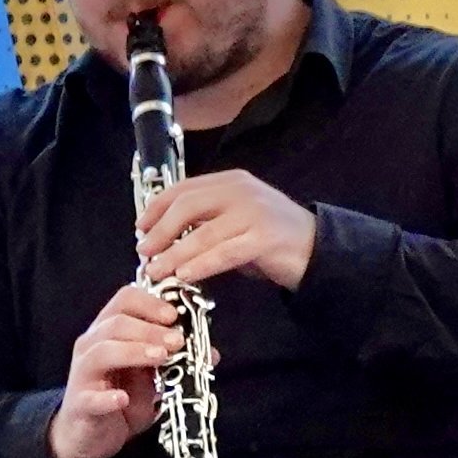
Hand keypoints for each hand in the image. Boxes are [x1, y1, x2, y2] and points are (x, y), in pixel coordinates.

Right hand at [48, 283, 186, 457]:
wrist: (90, 436)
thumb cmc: (121, 398)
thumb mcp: (152, 377)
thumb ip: (174, 361)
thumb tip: (211, 353)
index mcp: (109, 331)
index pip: (124, 300)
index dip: (150, 303)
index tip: (175, 315)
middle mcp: (92, 347)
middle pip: (115, 323)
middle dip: (150, 329)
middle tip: (178, 340)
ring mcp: (83, 375)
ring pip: (102, 352)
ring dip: (134, 352)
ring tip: (161, 357)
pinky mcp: (81, 405)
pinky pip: (91, 398)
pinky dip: (107, 398)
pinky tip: (123, 399)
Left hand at [134, 170, 317, 292]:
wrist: (317, 249)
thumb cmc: (269, 239)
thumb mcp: (235, 220)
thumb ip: (206, 221)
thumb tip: (165, 236)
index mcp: (231, 182)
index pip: (185, 188)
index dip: (157, 207)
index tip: (140, 228)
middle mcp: (241, 192)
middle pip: (189, 206)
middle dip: (160, 230)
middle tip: (144, 251)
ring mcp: (254, 213)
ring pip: (203, 233)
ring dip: (175, 254)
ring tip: (157, 270)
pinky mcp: (265, 239)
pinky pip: (224, 253)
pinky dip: (201, 265)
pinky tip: (185, 276)